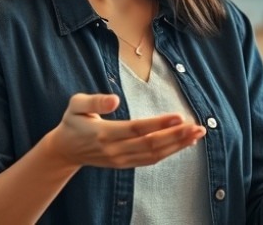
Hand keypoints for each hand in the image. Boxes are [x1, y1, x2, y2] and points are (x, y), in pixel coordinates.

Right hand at [44, 93, 205, 170]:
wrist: (65, 150)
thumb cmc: (72, 122)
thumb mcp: (75, 105)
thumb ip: (94, 101)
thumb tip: (114, 99)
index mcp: (104, 133)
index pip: (137, 129)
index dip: (159, 124)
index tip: (179, 117)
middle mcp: (115, 149)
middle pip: (150, 144)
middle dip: (176, 136)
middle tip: (198, 126)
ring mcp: (121, 159)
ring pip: (154, 154)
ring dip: (177, 145)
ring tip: (197, 134)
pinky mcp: (125, 163)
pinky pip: (150, 160)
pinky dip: (169, 152)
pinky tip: (184, 143)